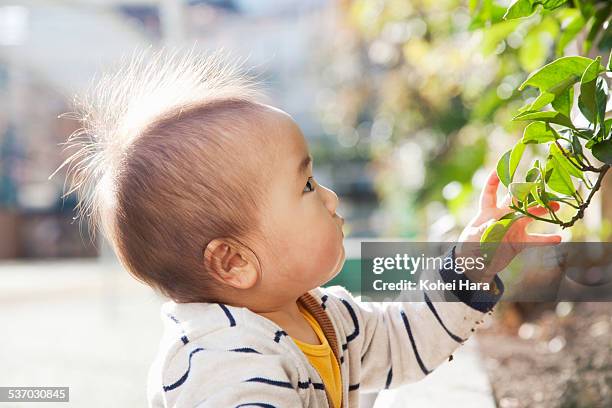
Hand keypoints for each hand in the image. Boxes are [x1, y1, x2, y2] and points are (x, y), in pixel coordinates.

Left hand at [455, 168, 562, 282]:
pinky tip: (558, 238)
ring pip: (530, 215)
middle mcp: (503, 216)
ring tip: (556, 206)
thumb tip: (495, 222)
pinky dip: (545, 239)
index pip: (490, 193)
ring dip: (542, 211)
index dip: (493, 180)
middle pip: (516, 200)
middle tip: (541, 184)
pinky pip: (534, 240)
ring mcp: (512, 228)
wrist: (476, 266)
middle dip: (528, 191)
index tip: (499, 168)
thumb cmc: (469, 246)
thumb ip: (483, 229)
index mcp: (488, 212)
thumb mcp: (473, 237)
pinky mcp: (519, 242)